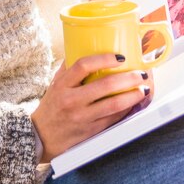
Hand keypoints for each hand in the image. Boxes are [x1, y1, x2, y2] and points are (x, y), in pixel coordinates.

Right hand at [30, 54, 152, 162]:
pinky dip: (126, 110)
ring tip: (143, 88)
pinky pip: (113, 119)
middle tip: (140, 73)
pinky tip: (133, 103)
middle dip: (128, 78)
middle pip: (105, 85)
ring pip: (113, 104)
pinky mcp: (90, 131)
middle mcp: (71, 100)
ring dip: (132, 95)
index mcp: (62, 85)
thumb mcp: (55, 84)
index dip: (104, 59)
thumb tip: (86, 47)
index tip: (120, 57)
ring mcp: (82, 117)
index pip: (83, 66)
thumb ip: (70, 68)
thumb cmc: (51, 106)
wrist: (40, 137)